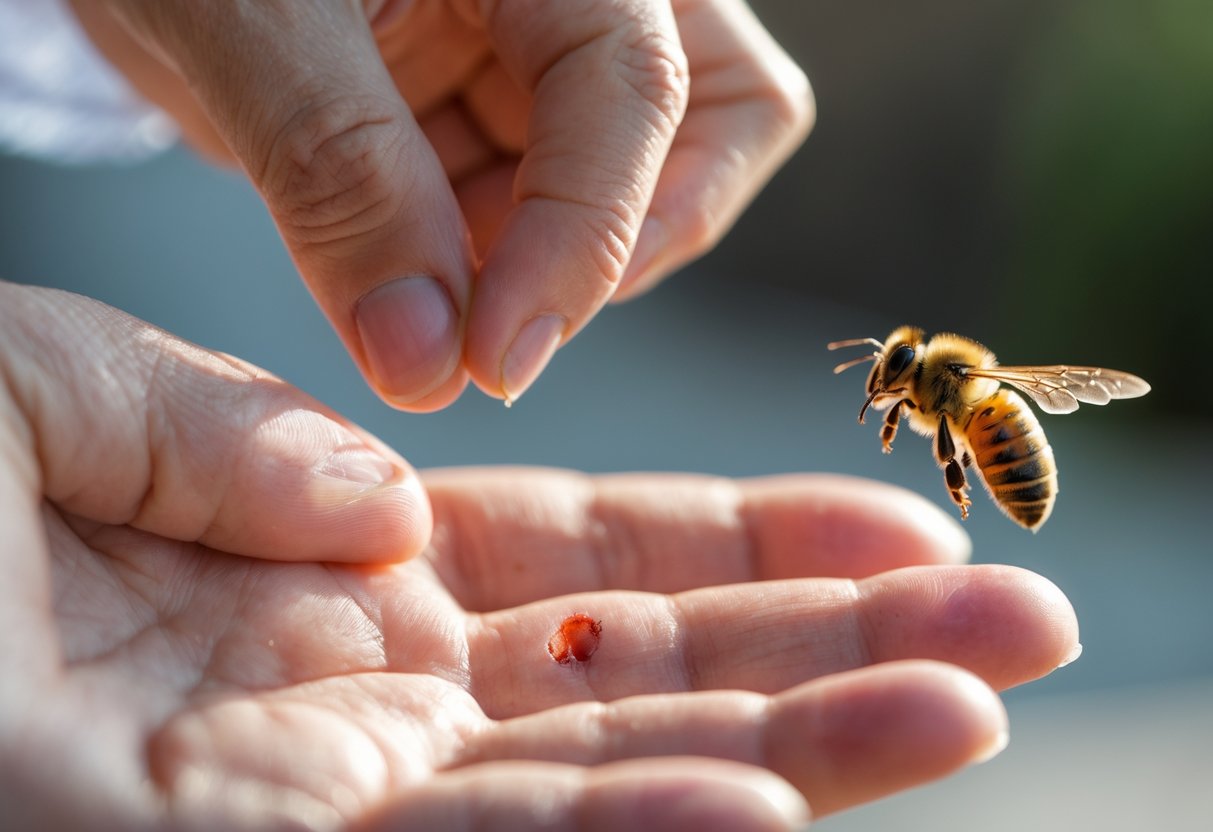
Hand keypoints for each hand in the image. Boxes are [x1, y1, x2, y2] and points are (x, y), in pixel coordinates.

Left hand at [1, 283, 1077, 828]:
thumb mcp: (48, 387)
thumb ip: (222, 424)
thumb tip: (385, 494)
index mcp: (333, 580)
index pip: (592, 570)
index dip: (753, 549)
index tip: (896, 526)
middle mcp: (366, 708)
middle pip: (645, 685)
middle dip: (837, 658)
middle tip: (1015, 624)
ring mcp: (327, 811)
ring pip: (603, 793)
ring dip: (792, 754)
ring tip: (969, 709)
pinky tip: (754, 815)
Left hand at [68, 0, 812, 409]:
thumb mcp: (245, 21)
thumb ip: (343, 180)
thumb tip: (428, 363)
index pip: (636, 86)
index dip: (584, 240)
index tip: (496, 364)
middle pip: (723, 117)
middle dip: (628, 240)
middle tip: (510, 320)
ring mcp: (546, 49)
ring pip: (642, 183)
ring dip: (543, 260)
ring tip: (419, 277)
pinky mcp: (500, 109)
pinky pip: (546, 209)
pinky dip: (489, 264)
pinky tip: (402, 257)